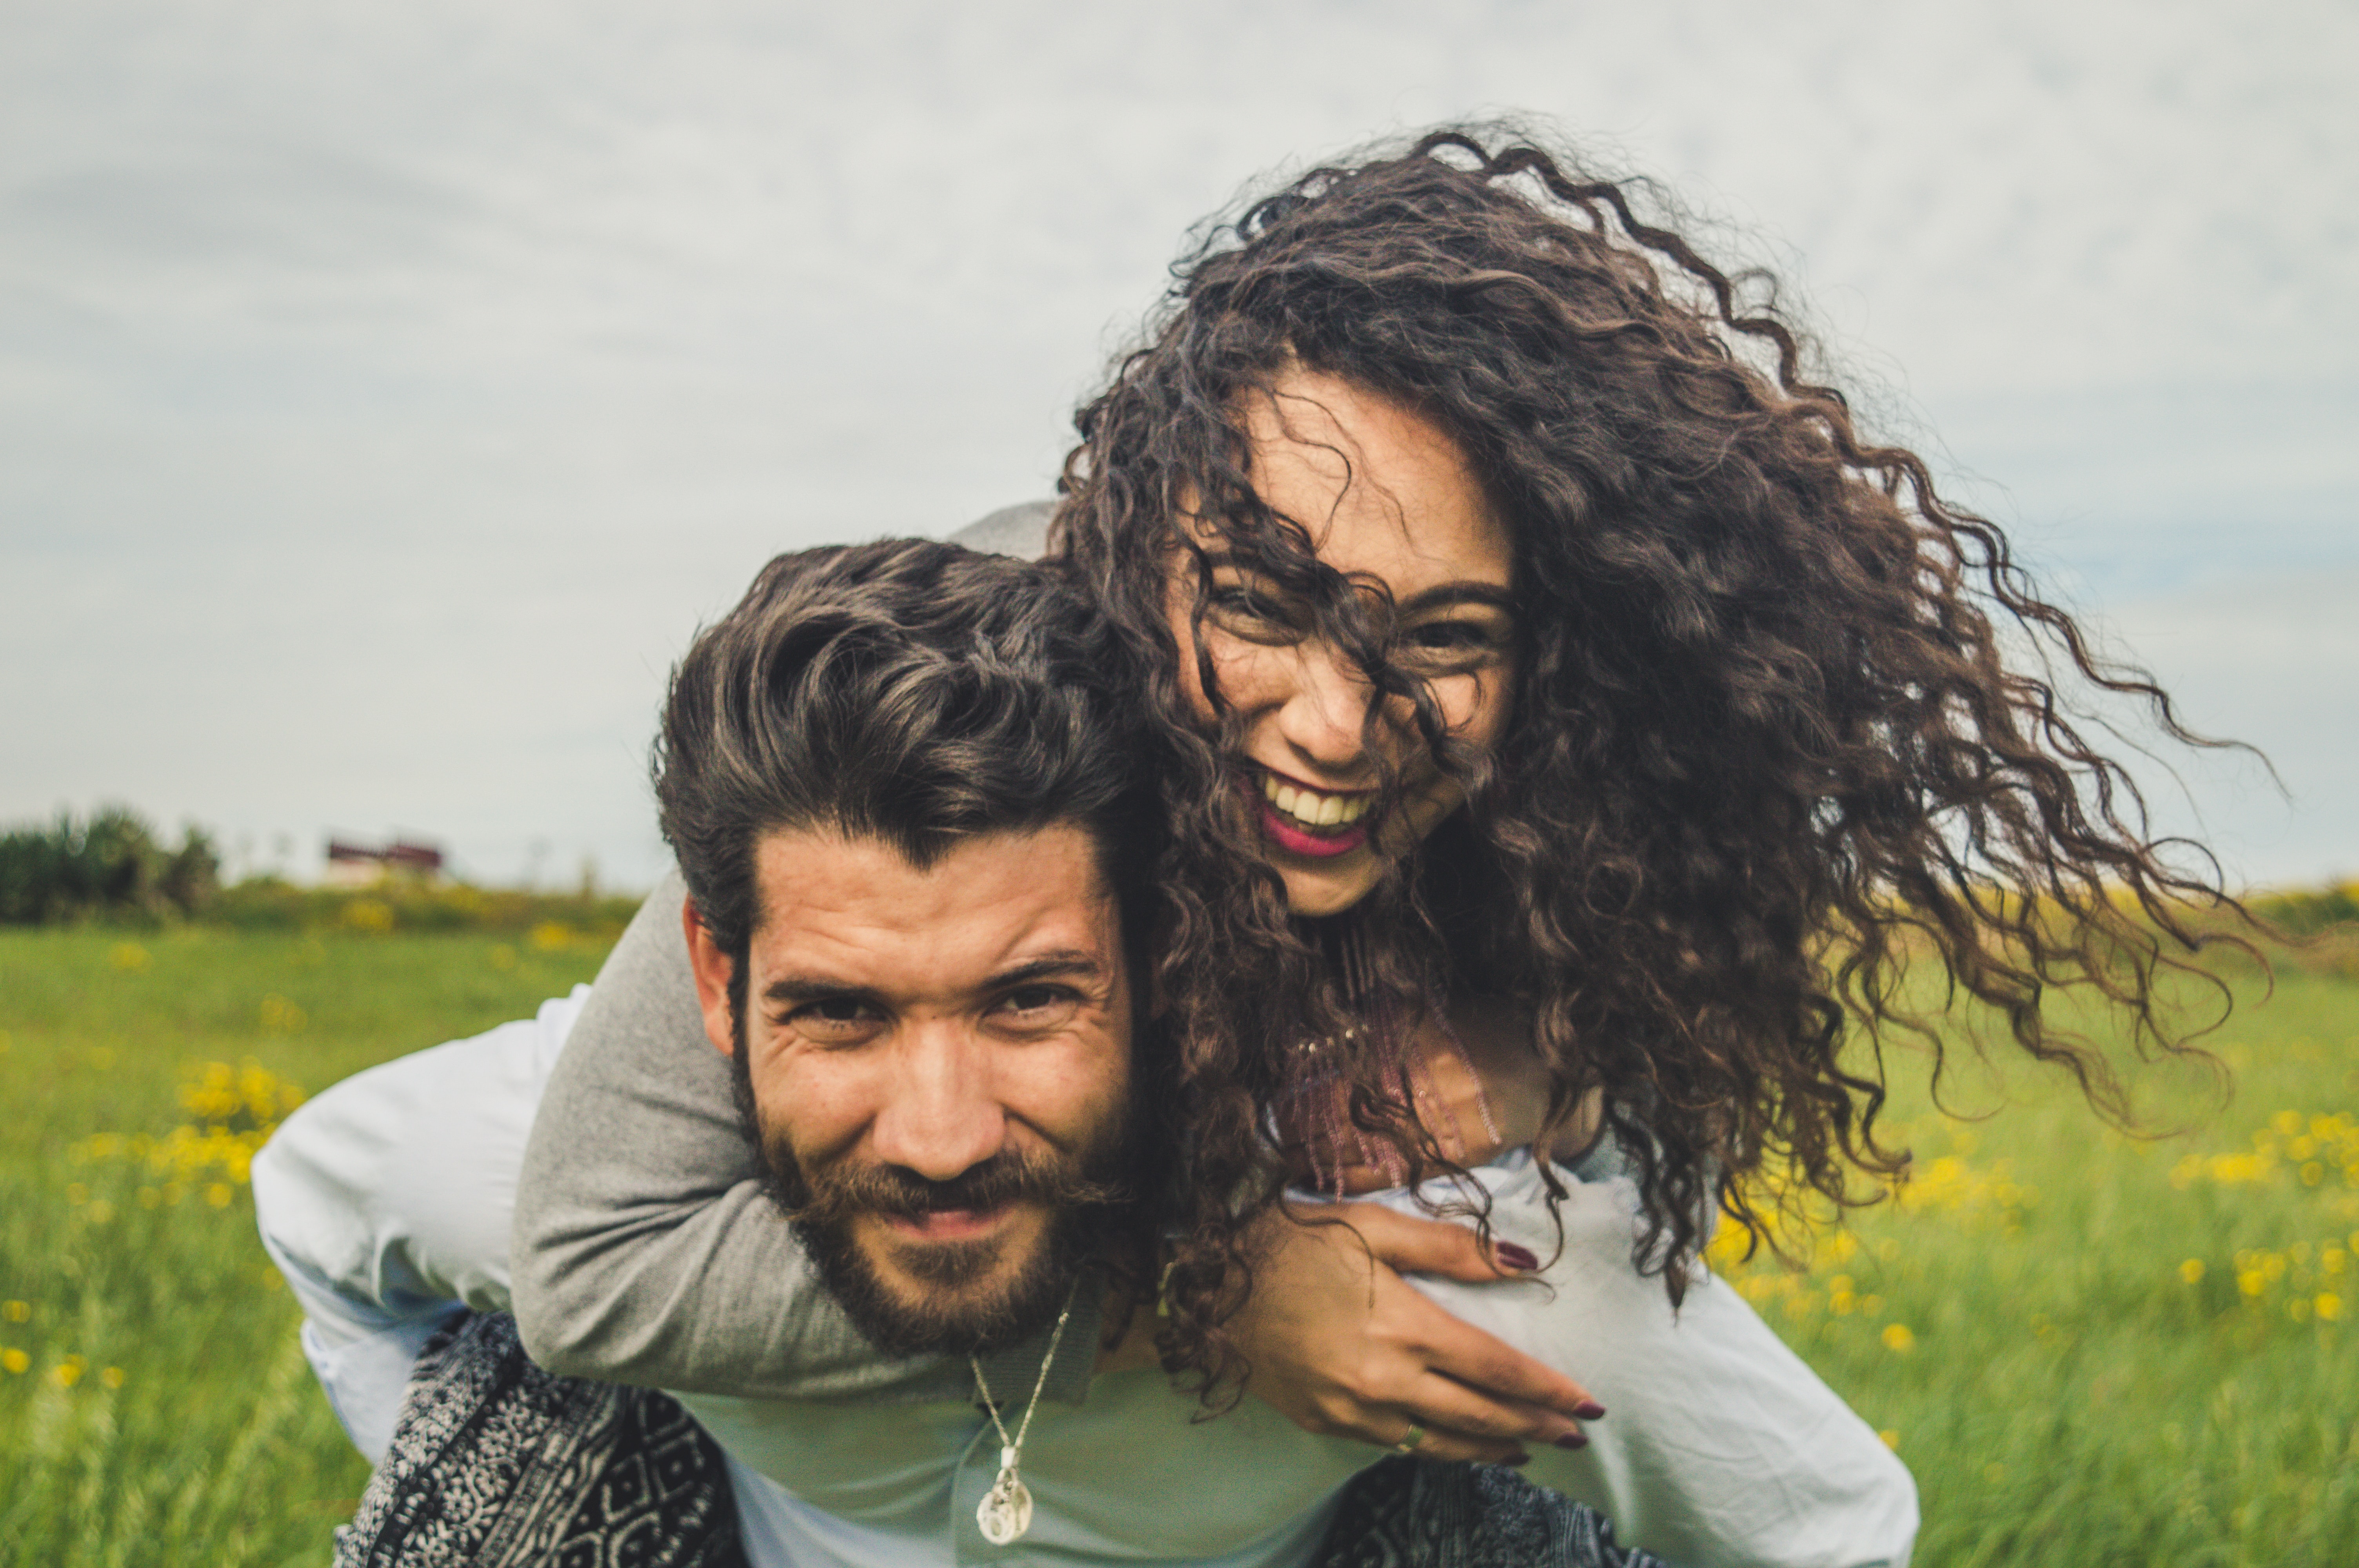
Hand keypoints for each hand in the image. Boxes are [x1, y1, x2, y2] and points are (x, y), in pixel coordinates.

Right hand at [1229, 1200, 1602, 1464]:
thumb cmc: (1290, 1239)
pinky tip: (1455, 1444)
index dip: (1546, 1389)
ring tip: (1528, 1449)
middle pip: (1478, 1415)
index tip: (1587, 1400)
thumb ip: (1451, 1248)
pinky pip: (1395, 1445)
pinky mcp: (1322, 1422)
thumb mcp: (1371, 1225)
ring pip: (1439, 1442)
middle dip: (1534, 1426)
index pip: (1495, 1369)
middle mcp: (1382, 1379)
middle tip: (1576, 1433)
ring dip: (1490, 1448)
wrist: (1203, 1282)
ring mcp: (1350, 1410)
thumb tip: (1522, 1261)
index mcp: (1402, 1326)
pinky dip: (1436, 1448)